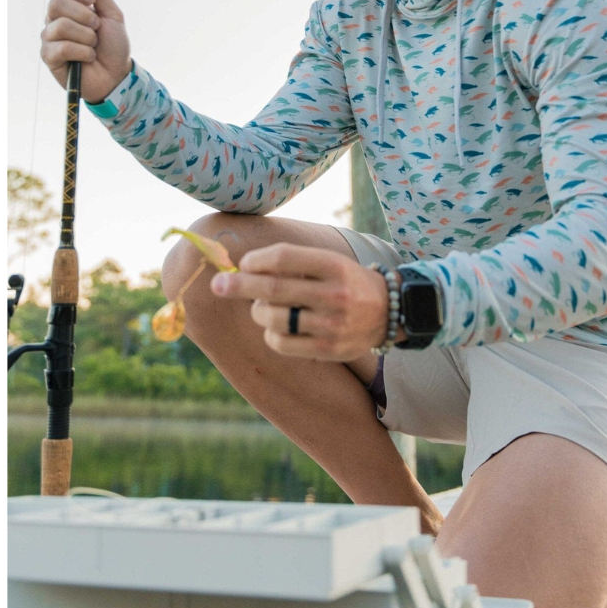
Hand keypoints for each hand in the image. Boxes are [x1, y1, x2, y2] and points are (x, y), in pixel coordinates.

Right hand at [40, 0, 131, 102]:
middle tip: (96, 27)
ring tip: (94, 45)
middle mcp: (55, 17)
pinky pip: (62, 46)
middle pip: (56, 2)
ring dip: (87, 36)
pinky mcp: (49, 56)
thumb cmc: (114, 46)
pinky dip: (82, 51)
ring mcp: (50, 37)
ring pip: (61, 25)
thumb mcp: (112, 15)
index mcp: (70, 4)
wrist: (117, 76)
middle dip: (84, 15)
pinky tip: (87, 57)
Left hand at [210, 243, 402, 360]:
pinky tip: (277, 327)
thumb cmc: (346, 281)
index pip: (282, 258)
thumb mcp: (329, 262)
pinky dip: (270, 334)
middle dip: (239, 285)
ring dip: (258, 311)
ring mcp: (332, 324)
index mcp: (333, 265)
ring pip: (273, 317)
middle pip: (272, 288)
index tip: (243, 263)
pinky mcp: (328, 349)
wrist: (389, 311)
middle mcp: (333, 294)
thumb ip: (293, 262)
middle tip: (217, 285)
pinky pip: (281, 343)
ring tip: (262, 308)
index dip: (255, 260)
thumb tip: (242, 267)